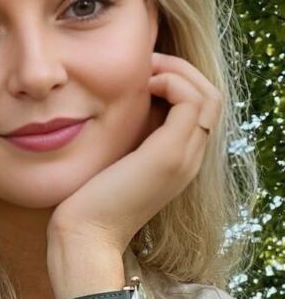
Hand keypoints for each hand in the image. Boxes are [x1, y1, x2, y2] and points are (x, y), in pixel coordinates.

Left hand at [46, 52, 222, 255]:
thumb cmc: (89, 200)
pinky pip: (191, 101)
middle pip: (211, 97)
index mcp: (180, 159)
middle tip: (146, 63)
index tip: (143, 73)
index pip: (201, 108)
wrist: (85, 235)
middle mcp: (190, 158)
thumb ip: (130, 134)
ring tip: (144, 70)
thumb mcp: (116, 159)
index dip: (179, 81)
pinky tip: (142, 85)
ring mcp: (184, 156)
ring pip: (208, 95)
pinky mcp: (169, 154)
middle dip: (182, 70)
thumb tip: (123, 101)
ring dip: (178, 71)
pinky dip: (171, 82)